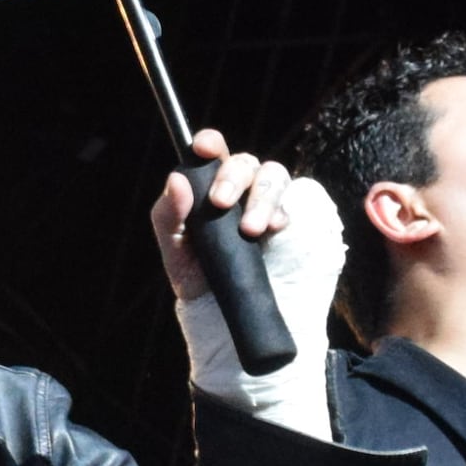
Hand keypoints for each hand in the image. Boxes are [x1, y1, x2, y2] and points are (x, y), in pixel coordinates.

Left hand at [157, 129, 342, 432]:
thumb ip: (169, 217)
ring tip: (252, 230)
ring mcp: (270, 207)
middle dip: (235, 177)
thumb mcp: (175, 254)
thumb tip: (176, 180)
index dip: (210, 143)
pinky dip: (284, 212)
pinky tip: (274, 230)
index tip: (205, 146)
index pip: (213, 154)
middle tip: (220, 204)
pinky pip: (296, 204)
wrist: (231, 322)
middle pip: (247, 162)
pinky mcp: (293, 226)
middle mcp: (242, 192)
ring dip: (263, 196)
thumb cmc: (200, 282)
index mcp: (211, 190)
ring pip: (275, 176)